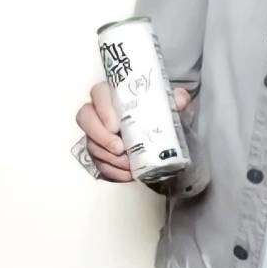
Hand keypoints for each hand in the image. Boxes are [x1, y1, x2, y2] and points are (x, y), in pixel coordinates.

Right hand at [76, 81, 190, 181]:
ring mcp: (96, 133)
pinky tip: (127, 174)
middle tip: (119, 149)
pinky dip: (113, 171)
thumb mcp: (169, 106)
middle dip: (100, 136)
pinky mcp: (99, 151)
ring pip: (91, 143)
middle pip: (85, 118)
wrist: (158, 134)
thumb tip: (181, 99)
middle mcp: (100, 112)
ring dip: (109, 157)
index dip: (103, 109)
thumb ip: (175, 100)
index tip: (115, 125)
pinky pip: (98, 162)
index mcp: (114, 94)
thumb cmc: (158, 114)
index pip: (99, 93)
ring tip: (129, 165)